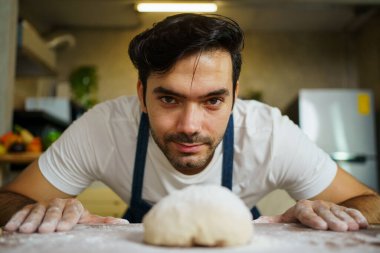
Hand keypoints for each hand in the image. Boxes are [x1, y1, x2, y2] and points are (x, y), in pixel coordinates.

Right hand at [4, 198, 128, 232]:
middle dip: (49, 220)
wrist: (55, 212)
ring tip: (25, 230)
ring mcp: (43, 205)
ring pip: (37, 210)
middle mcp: (58, 204)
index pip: (72, 211)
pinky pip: (22, 212)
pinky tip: (11, 228)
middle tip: (44, 230)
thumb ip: (101, 222)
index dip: (68, 219)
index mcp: (74, 206)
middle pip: (53, 210)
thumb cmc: (73, 218)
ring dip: (31, 220)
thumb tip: (125, 223)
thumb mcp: (87, 220)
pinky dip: (17, 219)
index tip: (63, 228)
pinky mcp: (29, 209)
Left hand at [254, 199, 367, 231]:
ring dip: (346, 219)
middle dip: (332, 220)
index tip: (320, 226)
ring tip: (352, 227)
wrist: (316, 209)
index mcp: (301, 208)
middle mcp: (317, 205)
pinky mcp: (342, 209)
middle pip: (324, 212)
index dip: (313, 219)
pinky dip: (357, 216)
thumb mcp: (287, 218)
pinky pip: (351, 211)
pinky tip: (362, 224)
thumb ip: (275, 221)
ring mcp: (330, 207)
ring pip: (338, 212)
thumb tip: (256, 222)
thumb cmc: (299, 217)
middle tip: (340, 228)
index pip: (305, 212)